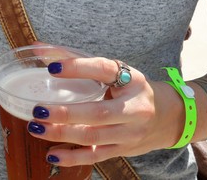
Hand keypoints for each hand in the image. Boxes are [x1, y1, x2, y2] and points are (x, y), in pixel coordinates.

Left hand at [27, 56, 184, 166]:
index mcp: (131, 80)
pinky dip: (72, 157)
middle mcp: (133, 108)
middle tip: (38, 110)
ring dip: (62, 134)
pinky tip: (52, 153)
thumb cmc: (133, 89)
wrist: (169, 117)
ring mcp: (129, 133)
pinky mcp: (123, 150)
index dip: (78, 68)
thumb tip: (39, 48)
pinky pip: (95, 156)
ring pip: (94, 137)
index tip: (53, 68)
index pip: (104, 70)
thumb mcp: (115, 70)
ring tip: (37, 127)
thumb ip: (78, 60)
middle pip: (98, 113)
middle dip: (65, 114)